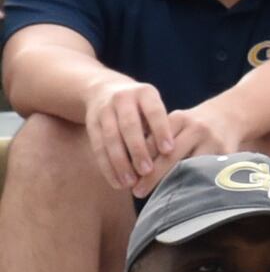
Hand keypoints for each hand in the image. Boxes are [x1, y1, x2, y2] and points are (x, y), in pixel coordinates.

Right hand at [76, 76, 169, 196]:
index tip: (169, 150)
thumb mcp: (153, 106)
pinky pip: (97, 147)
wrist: (104, 89)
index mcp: (144, 93)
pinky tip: (116, 182)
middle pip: (129, 126)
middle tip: (148, 171)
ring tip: (130, 182)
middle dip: (138, 150)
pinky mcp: (91, 124)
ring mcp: (104, 110)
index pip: (154, 111)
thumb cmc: (141, 106)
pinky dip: (107, 167)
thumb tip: (176, 156)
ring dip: (120, 163)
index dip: (161, 130)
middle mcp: (122, 99)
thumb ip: (162, 126)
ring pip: (110, 138)